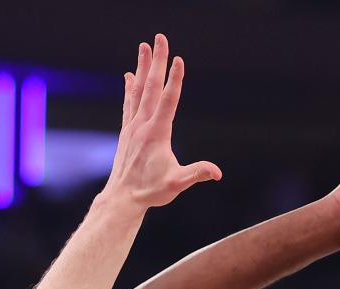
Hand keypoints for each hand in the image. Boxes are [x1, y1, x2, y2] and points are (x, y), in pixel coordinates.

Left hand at [101, 33, 221, 212]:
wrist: (122, 198)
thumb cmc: (150, 192)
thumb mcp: (176, 184)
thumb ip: (196, 174)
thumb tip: (217, 173)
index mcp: (157, 134)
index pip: (168, 101)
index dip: (175, 80)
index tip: (178, 59)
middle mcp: (142, 125)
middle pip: (152, 87)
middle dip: (158, 61)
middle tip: (160, 39)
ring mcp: (133, 126)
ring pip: (139, 91)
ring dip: (143, 67)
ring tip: (144, 47)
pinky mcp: (127, 131)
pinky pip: (129, 104)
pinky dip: (130, 88)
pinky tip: (130, 75)